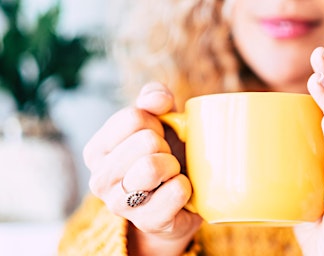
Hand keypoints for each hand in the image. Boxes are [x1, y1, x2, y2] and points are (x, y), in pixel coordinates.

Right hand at [83, 82, 202, 255]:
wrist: (180, 202)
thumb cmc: (166, 154)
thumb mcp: (159, 120)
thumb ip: (154, 98)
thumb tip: (158, 99)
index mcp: (96, 150)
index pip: (132, 117)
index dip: (156, 123)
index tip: (157, 137)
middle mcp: (99, 180)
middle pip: (146, 141)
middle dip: (166, 145)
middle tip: (166, 158)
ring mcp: (120, 205)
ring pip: (154, 167)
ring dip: (174, 166)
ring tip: (171, 174)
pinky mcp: (147, 222)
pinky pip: (176, 191)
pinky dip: (187, 186)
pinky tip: (180, 191)